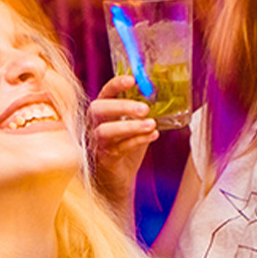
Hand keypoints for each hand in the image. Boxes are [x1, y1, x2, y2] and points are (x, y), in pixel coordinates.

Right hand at [88, 75, 157, 217]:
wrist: (115, 178)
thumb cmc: (124, 146)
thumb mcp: (133, 125)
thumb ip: (141, 111)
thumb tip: (162, 94)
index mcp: (101, 111)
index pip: (105, 93)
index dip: (116, 84)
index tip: (132, 80)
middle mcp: (94, 124)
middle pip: (99, 109)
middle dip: (122, 106)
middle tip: (145, 108)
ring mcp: (96, 142)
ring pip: (106, 131)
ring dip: (130, 126)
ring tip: (151, 124)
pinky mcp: (104, 159)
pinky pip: (118, 148)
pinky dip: (137, 141)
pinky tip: (152, 136)